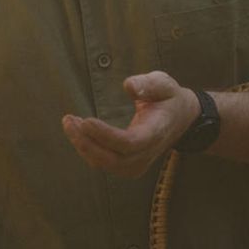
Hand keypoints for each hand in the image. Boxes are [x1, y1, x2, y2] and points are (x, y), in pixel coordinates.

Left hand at [61, 71, 200, 177]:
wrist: (180, 119)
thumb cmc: (169, 97)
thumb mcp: (164, 83)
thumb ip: (148, 84)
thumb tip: (129, 86)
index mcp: (156, 132)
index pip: (130, 143)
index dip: (106, 135)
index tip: (86, 120)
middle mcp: (147, 153)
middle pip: (113, 159)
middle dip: (87, 142)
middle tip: (68, 120)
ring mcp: (138, 164)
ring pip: (105, 164)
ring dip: (83, 145)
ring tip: (69, 122)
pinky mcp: (128, 165)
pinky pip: (103, 163)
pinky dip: (87, 149)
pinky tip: (76, 130)